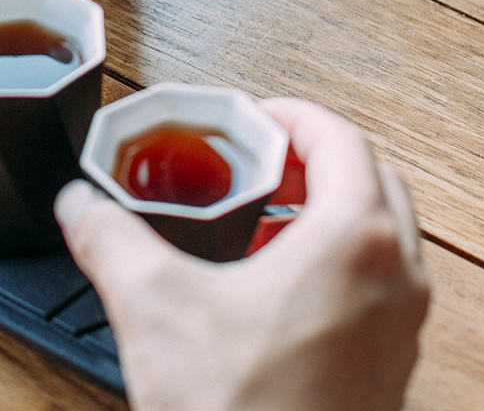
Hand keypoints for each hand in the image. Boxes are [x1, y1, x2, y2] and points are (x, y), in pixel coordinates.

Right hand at [55, 98, 429, 410]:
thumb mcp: (155, 309)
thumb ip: (111, 240)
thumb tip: (81, 207)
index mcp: (355, 241)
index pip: (340, 136)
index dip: (289, 115)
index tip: (252, 119)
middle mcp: (398, 278)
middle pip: (371, 178)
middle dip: (312, 159)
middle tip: (257, 162)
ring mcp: (401, 327)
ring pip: (383, 237)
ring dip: (327, 214)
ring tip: (261, 224)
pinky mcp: (390, 369)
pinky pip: (377, 290)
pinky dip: (336, 268)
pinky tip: (272, 294)